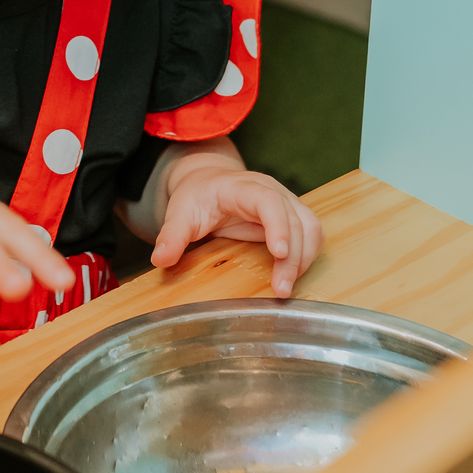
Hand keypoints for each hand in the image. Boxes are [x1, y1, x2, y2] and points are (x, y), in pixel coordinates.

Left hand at [149, 144, 321, 298]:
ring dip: (304, 259)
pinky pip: (312, 234)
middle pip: (295, 220)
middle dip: (293, 257)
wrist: (208, 182)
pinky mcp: (293, 216)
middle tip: (281, 290)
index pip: (269, 201)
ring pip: (310, 227)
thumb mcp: (179, 213)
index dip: (279, 226)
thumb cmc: (197, 197)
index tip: (280, 253)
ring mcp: (286, 202)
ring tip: (285, 288)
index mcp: (243, 187)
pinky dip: (308, 255)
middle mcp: (272, 191)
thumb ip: (171, 235)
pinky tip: (293, 275)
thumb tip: (160, 259)